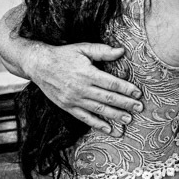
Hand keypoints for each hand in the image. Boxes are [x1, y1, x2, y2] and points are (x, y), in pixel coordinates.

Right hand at [26, 43, 141, 134]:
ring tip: (129, 120)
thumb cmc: (63, 55)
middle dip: (126, 104)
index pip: (111, 83)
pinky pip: (85, 118)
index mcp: (87, 73)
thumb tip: (122, 51)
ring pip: (98, 109)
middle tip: (140, 108)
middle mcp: (81, 88)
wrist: (38, 64)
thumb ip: (102, 51)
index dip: (126, 89)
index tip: (138, 93)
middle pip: (108, 98)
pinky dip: (98, 125)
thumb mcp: (82, 48)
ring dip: (115, 116)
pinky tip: (109, 130)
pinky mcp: (67, 106)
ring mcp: (73, 99)